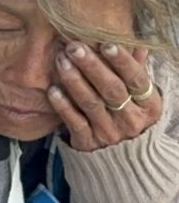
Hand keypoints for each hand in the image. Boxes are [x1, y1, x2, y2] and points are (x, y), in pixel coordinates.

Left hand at [48, 42, 163, 151]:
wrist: (120, 157)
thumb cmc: (126, 114)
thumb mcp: (137, 97)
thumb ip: (135, 71)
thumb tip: (138, 45)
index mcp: (149, 106)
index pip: (137, 80)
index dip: (123, 62)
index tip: (107, 44)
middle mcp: (132, 120)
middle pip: (112, 90)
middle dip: (92, 66)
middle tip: (74, 47)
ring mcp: (110, 133)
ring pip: (91, 103)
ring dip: (74, 80)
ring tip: (61, 61)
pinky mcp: (89, 142)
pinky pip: (75, 122)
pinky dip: (63, 106)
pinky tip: (52, 90)